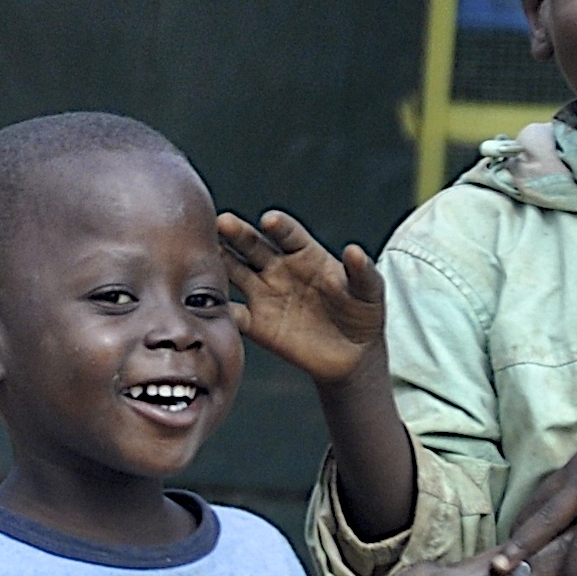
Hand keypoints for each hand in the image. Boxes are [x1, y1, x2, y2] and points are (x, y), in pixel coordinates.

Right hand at [214, 209, 386, 383]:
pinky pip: (234, 314)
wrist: (352, 354)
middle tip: (222, 223)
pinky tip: (207, 305)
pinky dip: (220, 310)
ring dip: (220, 262)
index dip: (279, 227)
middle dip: (238, 234)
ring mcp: (264, 294)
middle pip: (253, 246)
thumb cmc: (363, 313)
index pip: (288, 234)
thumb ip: (362, 272)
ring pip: (235, 272)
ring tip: (205, 254)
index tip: (269, 221)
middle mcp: (279, 268)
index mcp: (306, 254)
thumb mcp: (371, 291)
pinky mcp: (257, 324)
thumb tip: (355, 251)